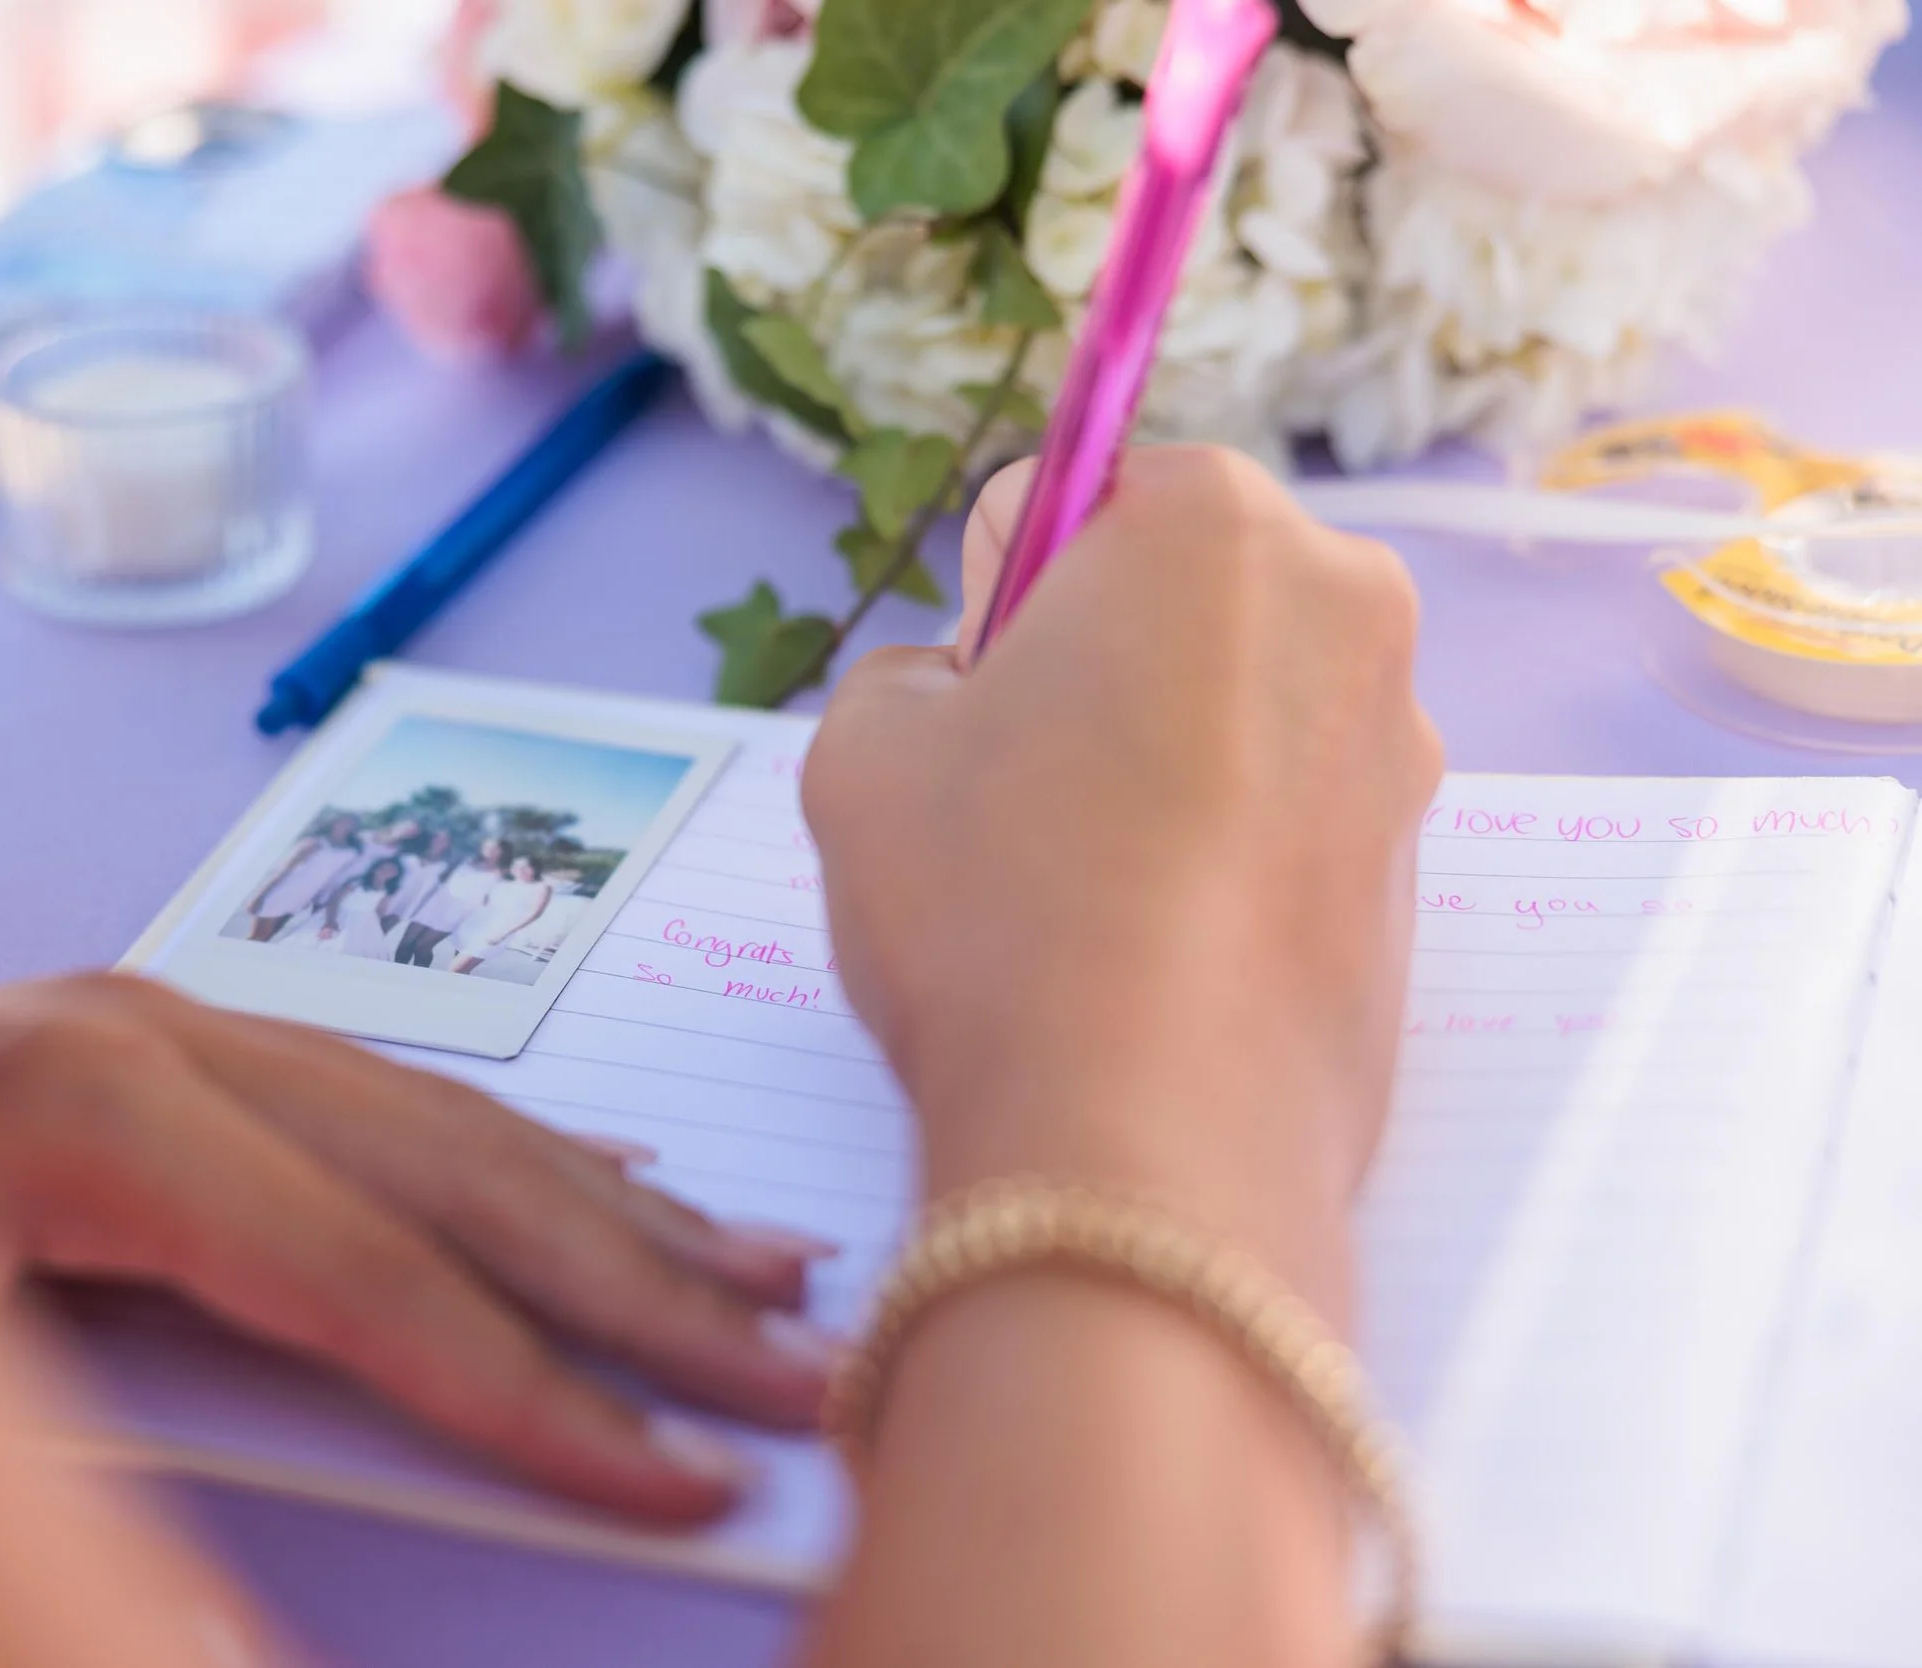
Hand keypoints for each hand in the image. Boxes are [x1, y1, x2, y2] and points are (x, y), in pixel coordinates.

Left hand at [0, 973, 840, 1521]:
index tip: (680, 1482)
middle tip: (797, 1375)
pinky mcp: (168, 1051)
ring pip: (444, 1122)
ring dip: (620, 1214)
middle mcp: (153, 1035)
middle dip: (637, 1295)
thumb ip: (107, 1525)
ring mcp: (165, 1027)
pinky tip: (632, 1192)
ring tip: (773, 1272)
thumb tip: (245, 1645)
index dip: (534, 1393)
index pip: (372, 1276)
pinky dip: (529, 1159)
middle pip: (449, 1176)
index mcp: (92, 1109)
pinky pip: (391, 1102)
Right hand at [805, 447, 1439, 1317]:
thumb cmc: (996, 905)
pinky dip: (1219, 853)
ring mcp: (1401, 742)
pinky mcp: (1416, 871)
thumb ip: (912, 671)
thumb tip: (972, 700)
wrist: (1148, 1142)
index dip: (994, 602)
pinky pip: (1284, 817)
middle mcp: (1345, 599)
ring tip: (1083, 894)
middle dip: (1094, 665)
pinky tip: (1151, 952)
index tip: (980, 702)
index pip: (1062, 498)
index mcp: (1212, 518)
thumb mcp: (863, 745)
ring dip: (1159, 760)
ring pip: (1234, 708)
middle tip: (1021, 797)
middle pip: (1172, 595)